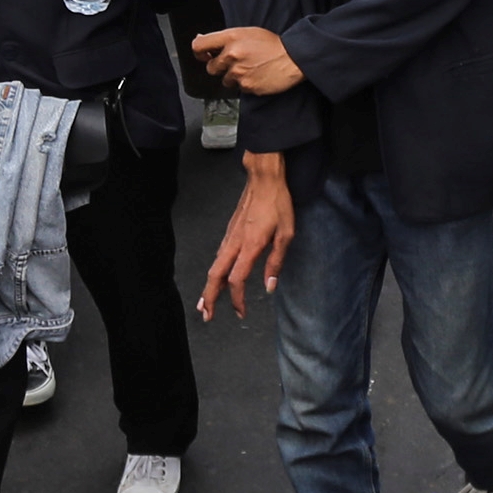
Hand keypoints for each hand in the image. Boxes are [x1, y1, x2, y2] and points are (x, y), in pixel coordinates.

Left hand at [192, 21, 305, 94]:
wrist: (293, 57)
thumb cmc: (272, 44)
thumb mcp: (247, 32)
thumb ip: (224, 38)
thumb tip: (202, 38)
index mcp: (230, 38)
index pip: (199, 46)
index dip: (199, 52)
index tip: (204, 55)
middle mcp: (232, 55)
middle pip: (211, 67)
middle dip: (221, 67)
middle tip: (236, 62)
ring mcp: (239, 72)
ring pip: (225, 80)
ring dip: (234, 77)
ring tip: (250, 68)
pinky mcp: (247, 86)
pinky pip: (239, 88)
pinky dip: (246, 84)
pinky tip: (256, 75)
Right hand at [197, 153, 296, 321]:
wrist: (264, 177)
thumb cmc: (278, 203)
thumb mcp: (286, 234)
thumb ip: (276, 262)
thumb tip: (269, 286)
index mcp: (249, 245)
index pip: (236, 279)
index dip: (237, 299)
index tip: (241, 312)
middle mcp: (234, 242)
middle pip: (215, 275)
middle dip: (209, 297)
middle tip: (206, 315)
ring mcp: (230, 235)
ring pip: (215, 265)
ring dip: (209, 285)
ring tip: (206, 302)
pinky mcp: (230, 230)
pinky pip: (219, 255)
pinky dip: (215, 271)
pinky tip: (217, 277)